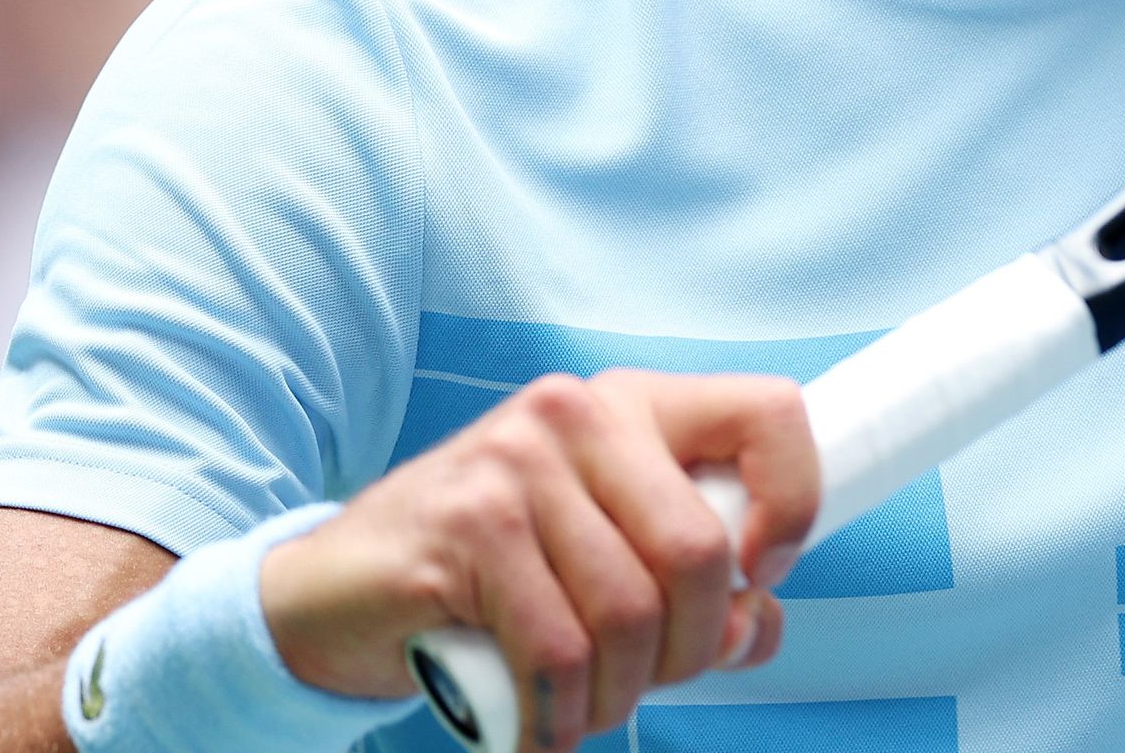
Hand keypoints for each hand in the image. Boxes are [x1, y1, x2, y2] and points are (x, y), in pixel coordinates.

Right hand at [259, 371, 819, 748]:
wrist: (330, 593)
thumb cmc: (485, 576)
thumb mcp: (600, 558)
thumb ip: (691, 585)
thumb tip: (758, 626)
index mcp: (631, 405)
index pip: (770, 413)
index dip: (794, 505)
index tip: (759, 578)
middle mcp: (575, 415)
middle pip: (698, 551)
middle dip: (691, 649)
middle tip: (648, 683)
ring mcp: (512, 466)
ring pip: (628, 614)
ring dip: (619, 696)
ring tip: (585, 711)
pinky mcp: (461, 532)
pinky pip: (554, 653)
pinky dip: (561, 718)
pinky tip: (545, 731)